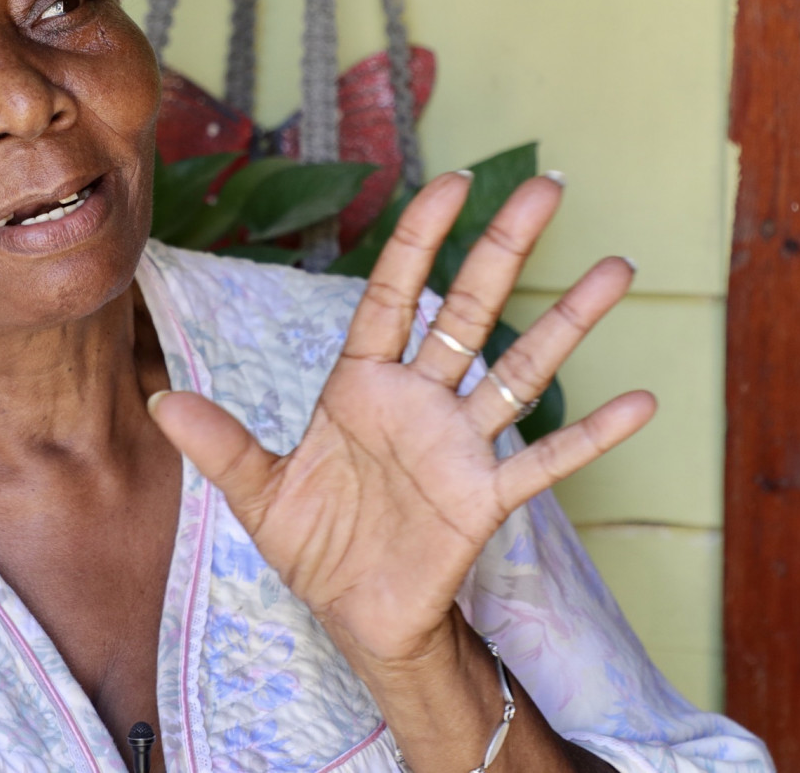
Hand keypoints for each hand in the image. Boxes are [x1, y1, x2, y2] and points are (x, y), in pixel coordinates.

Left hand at [148, 171, 654, 676]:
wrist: (354, 618)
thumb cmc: (314, 546)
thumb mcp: (259, 494)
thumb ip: (220, 445)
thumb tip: (160, 401)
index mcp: (361, 386)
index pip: (393, 294)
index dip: (421, 238)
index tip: (454, 181)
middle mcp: (419, 402)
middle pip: (469, 311)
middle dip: (506, 250)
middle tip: (551, 189)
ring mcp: (459, 446)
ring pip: (521, 371)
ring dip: (569, 323)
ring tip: (617, 270)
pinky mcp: (485, 499)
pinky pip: (545, 461)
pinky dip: (591, 434)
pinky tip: (639, 401)